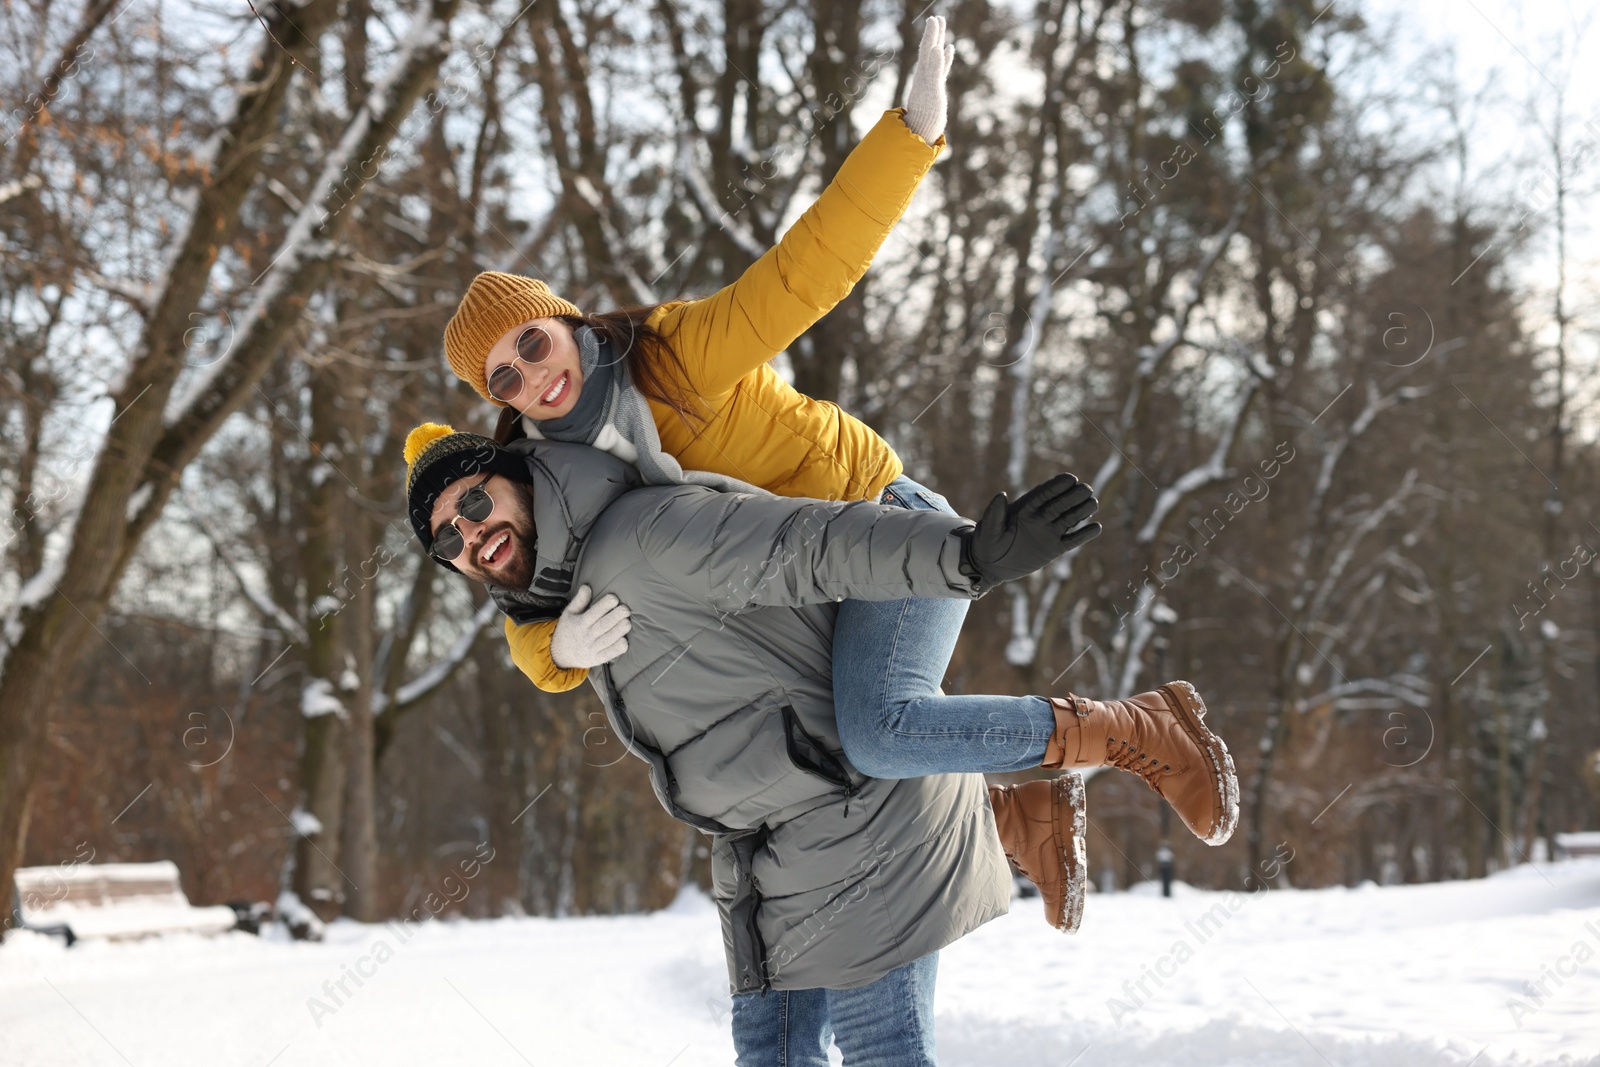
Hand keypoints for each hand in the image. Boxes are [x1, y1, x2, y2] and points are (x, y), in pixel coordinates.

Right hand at [549, 585, 630, 669]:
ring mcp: (592, 648)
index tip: (614, 598)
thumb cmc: (568, 630)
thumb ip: (579, 600)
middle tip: (626, 609)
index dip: (605, 604)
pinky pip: (609, 654)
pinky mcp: (597, 659)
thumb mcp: (569, 613)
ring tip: (627, 622)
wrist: (560, 654)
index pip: (594, 612)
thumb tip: (587, 586)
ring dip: (619, 630)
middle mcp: (586, 636)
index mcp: (580, 623)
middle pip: (603, 625)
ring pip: (608, 639)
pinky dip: (618, 648)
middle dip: (616, 616)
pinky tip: (624, 640)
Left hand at [902, 16, 955, 145]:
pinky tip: (948, 51)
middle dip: (934, 34)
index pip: (928, 49)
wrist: (922, 131)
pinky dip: (945, 58)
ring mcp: (930, 81)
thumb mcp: (932, 89)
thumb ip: (936, 69)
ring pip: (936, 57)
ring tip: (943, 31)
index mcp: (924, 73)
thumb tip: (939, 48)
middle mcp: (925, 75)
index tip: (934, 19)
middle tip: (937, 18)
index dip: (931, 34)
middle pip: (930, 49)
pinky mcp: (935, 88)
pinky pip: (941, 68)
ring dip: (939, 43)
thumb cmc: (927, 113)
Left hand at [962, 474, 1100, 588]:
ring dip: (1082, 511)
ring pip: (1070, 519)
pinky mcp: (1053, 549)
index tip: (1070, 478)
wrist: (989, 565)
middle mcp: (1039, 518)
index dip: (1056, 486)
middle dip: (1073, 496)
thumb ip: (994, 513)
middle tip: (1086, 489)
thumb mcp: (987, 529)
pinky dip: (1084, 535)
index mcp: (1024, 509)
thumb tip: (1001, 495)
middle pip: (1060, 504)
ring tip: (1093, 503)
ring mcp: (1048, 532)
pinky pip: (1071, 540)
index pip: (1043, 494)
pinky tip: (1096, 527)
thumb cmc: (986, 543)